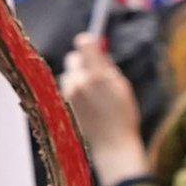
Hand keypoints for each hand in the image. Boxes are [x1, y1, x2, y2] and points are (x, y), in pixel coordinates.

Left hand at [59, 33, 149, 185]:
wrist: (112, 143)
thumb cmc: (123, 115)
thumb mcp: (122, 86)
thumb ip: (107, 67)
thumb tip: (97, 51)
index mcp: (97, 76)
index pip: (84, 44)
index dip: (88, 42)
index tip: (92, 44)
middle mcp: (79, 82)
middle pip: (73, 58)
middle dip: (82, 62)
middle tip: (95, 71)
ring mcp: (68, 94)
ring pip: (68, 74)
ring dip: (77, 77)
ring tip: (93, 92)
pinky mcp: (62, 103)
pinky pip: (66, 89)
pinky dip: (74, 90)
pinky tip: (87, 103)